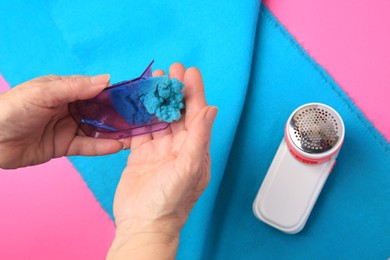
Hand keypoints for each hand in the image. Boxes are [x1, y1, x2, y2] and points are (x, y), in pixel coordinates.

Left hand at [0, 74, 125, 168]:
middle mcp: (69, 107)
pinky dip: (101, 146)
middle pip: (99, 110)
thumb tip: (106, 79)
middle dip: (118, 114)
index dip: (114, 93)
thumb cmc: (12, 110)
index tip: (134, 97)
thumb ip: (75, 87)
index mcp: (65, 90)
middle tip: (140, 118)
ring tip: (134, 134)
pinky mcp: (64, 146)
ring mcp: (67, 127)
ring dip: (114, 132)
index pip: (95, 90)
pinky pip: (87, 146)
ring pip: (96, 129)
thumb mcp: (44, 93)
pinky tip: (116, 146)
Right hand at [108, 64, 216, 258]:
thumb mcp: (189, 167)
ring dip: (159, 100)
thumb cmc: (170, 202)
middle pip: (180, 114)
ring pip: (161, 119)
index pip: (198, 116)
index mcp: (196, 151)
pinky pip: (142, 130)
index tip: (190, 72)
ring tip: (155, 79)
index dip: (195, 93)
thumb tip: (211, 109)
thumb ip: (200, 137)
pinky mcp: (141, 155)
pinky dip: (141, 115)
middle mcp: (180, 148)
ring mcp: (160, 151)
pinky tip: (139, 101)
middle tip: (172, 69)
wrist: (143, 224)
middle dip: (176, 91)